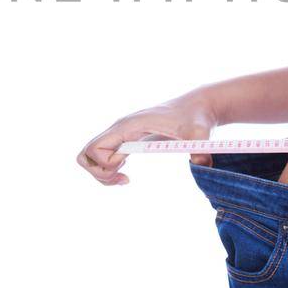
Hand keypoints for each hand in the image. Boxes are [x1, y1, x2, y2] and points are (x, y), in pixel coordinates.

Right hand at [75, 91, 220, 185]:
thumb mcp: (199, 132)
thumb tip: (201, 165)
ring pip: (90, 155)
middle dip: (99, 173)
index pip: (96, 148)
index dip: (106, 165)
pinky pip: (101, 156)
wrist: (196, 108)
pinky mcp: (124, 138)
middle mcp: (119, 128)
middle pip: (86, 153)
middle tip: (123, 179)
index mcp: (129, 126)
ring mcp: (120, 133)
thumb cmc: (195, 118)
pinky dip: (106, 170)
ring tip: (123, 179)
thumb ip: (199, 147)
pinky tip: (126, 174)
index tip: (127, 166)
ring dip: (100, 173)